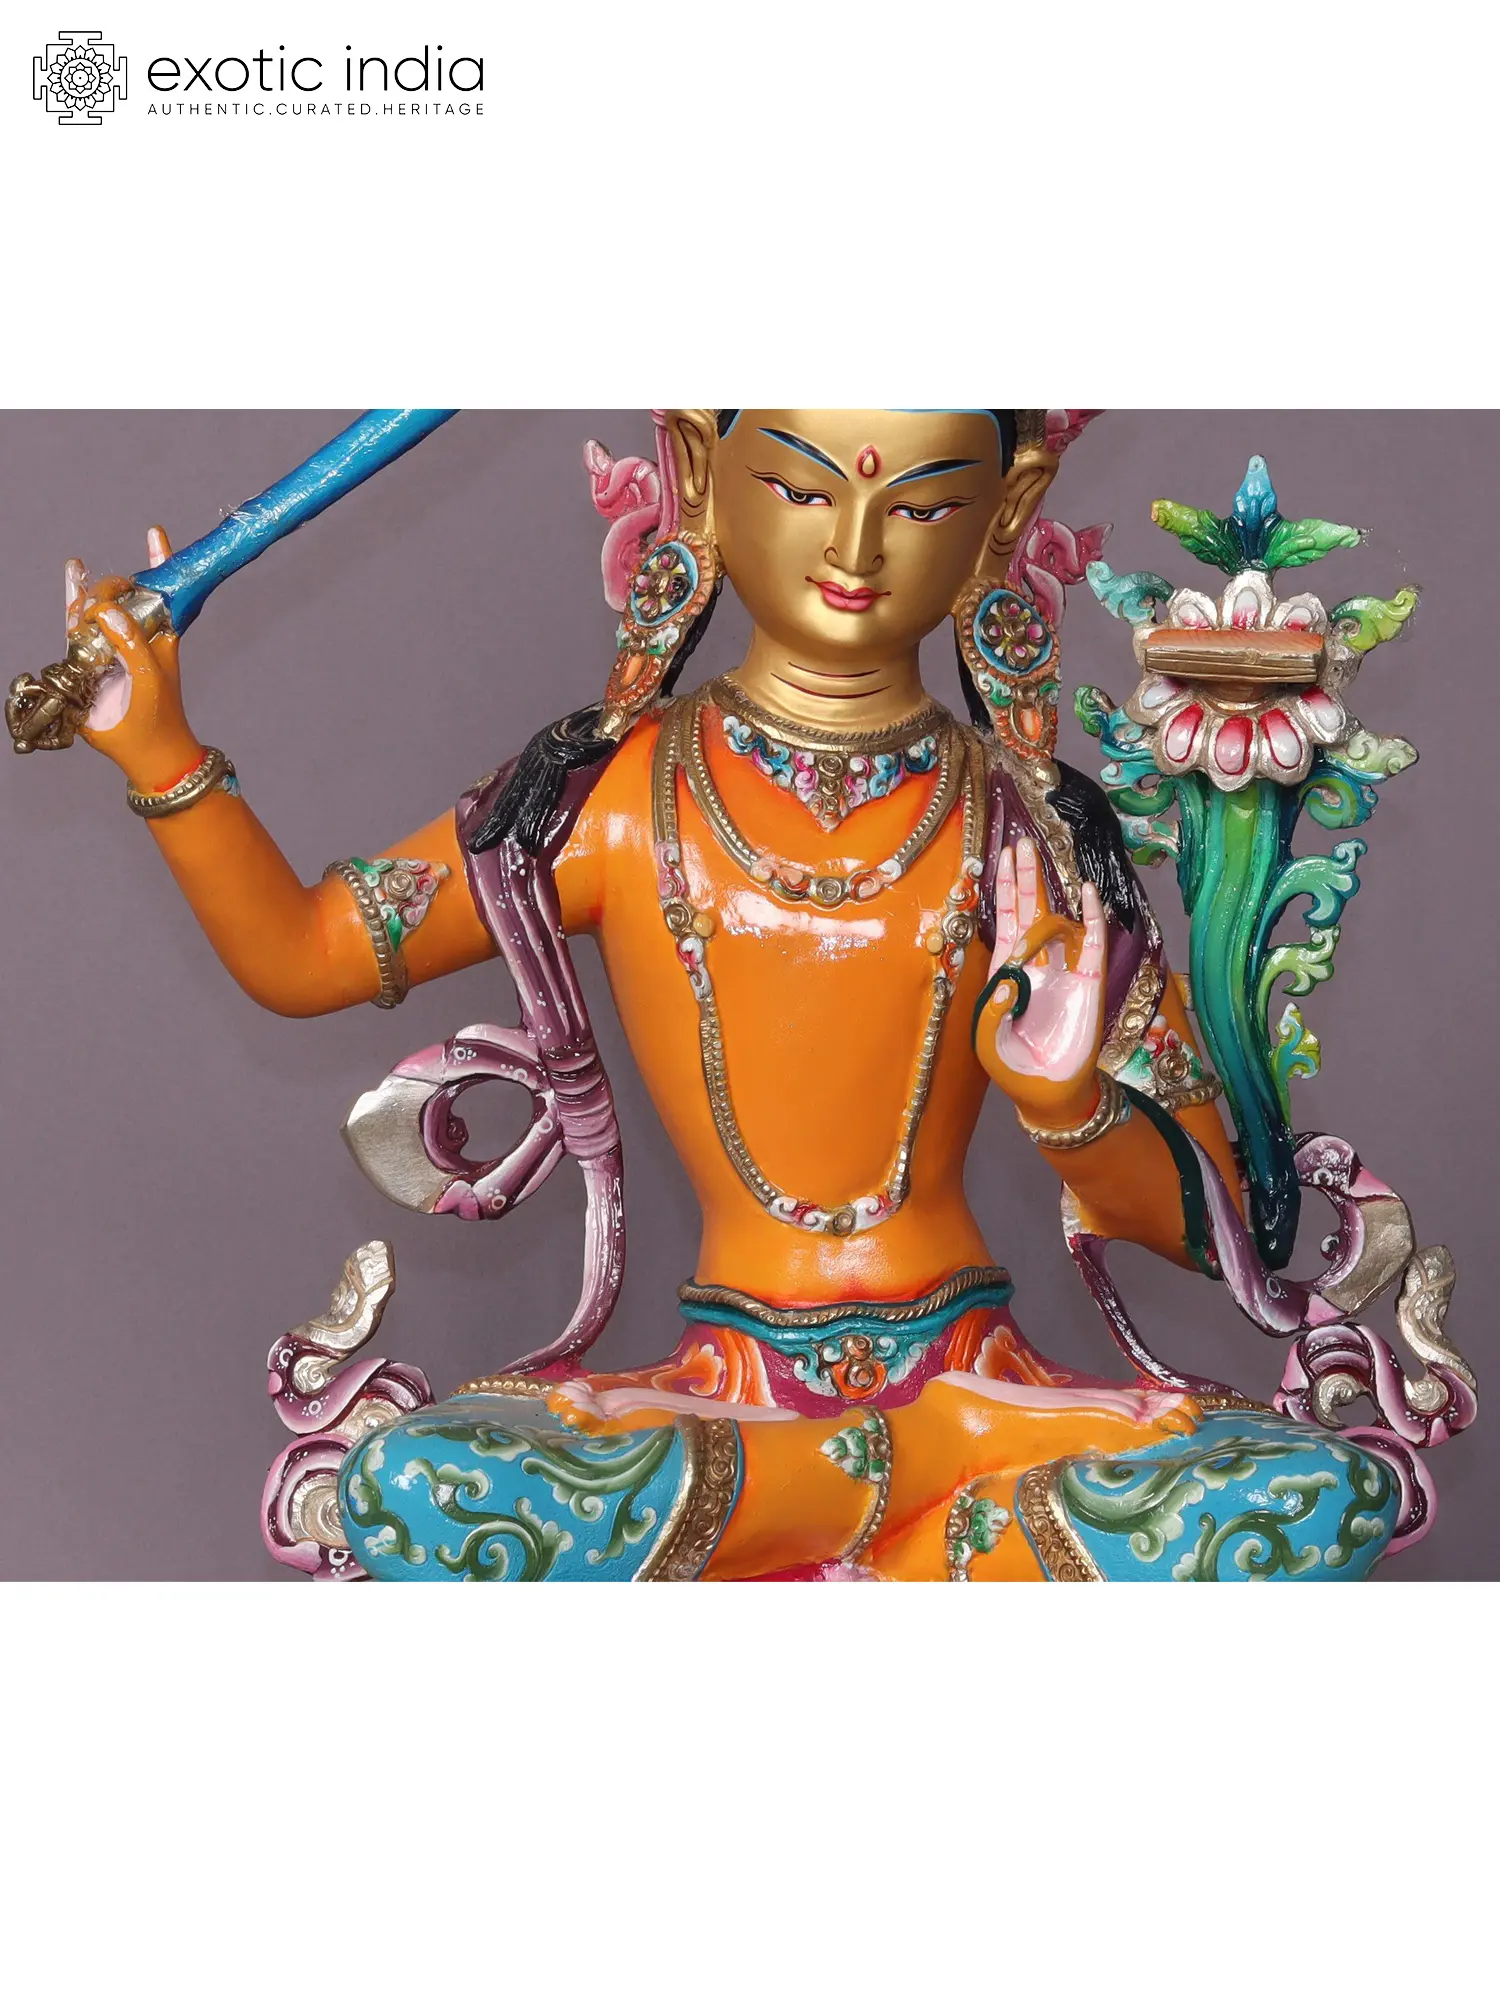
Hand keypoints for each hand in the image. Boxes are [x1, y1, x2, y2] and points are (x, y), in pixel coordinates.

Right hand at [68, 527, 200, 787]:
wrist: (146, 752)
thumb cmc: (158, 715)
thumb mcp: (152, 676)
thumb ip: (132, 642)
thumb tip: (106, 612)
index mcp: (160, 635)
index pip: (161, 592)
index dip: (159, 561)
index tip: (155, 533)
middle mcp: (135, 635)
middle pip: (123, 595)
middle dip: (115, 587)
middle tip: (110, 597)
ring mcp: (109, 645)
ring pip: (97, 607)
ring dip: (90, 591)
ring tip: (84, 581)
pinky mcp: (87, 658)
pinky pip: (76, 626)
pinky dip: (72, 600)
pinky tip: (72, 574)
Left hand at [975, 837, 1107, 1126]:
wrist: (1048, 1091)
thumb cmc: (1012, 1065)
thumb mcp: (986, 1039)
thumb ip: (991, 1008)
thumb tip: (1012, 975)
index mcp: (1006, 969)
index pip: (1005, 917)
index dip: (1005, 887)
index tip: (1003, 856)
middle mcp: (1036, 962)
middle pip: (1031, 907)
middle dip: (1026, 876)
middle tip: (1022, 843)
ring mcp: (1064, 969)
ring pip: (1059, 922)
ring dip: (1046, 909)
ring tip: (1037, 899)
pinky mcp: (1090, 982)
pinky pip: (1094, 942)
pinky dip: (1093, 918)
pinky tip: (1089, 895)